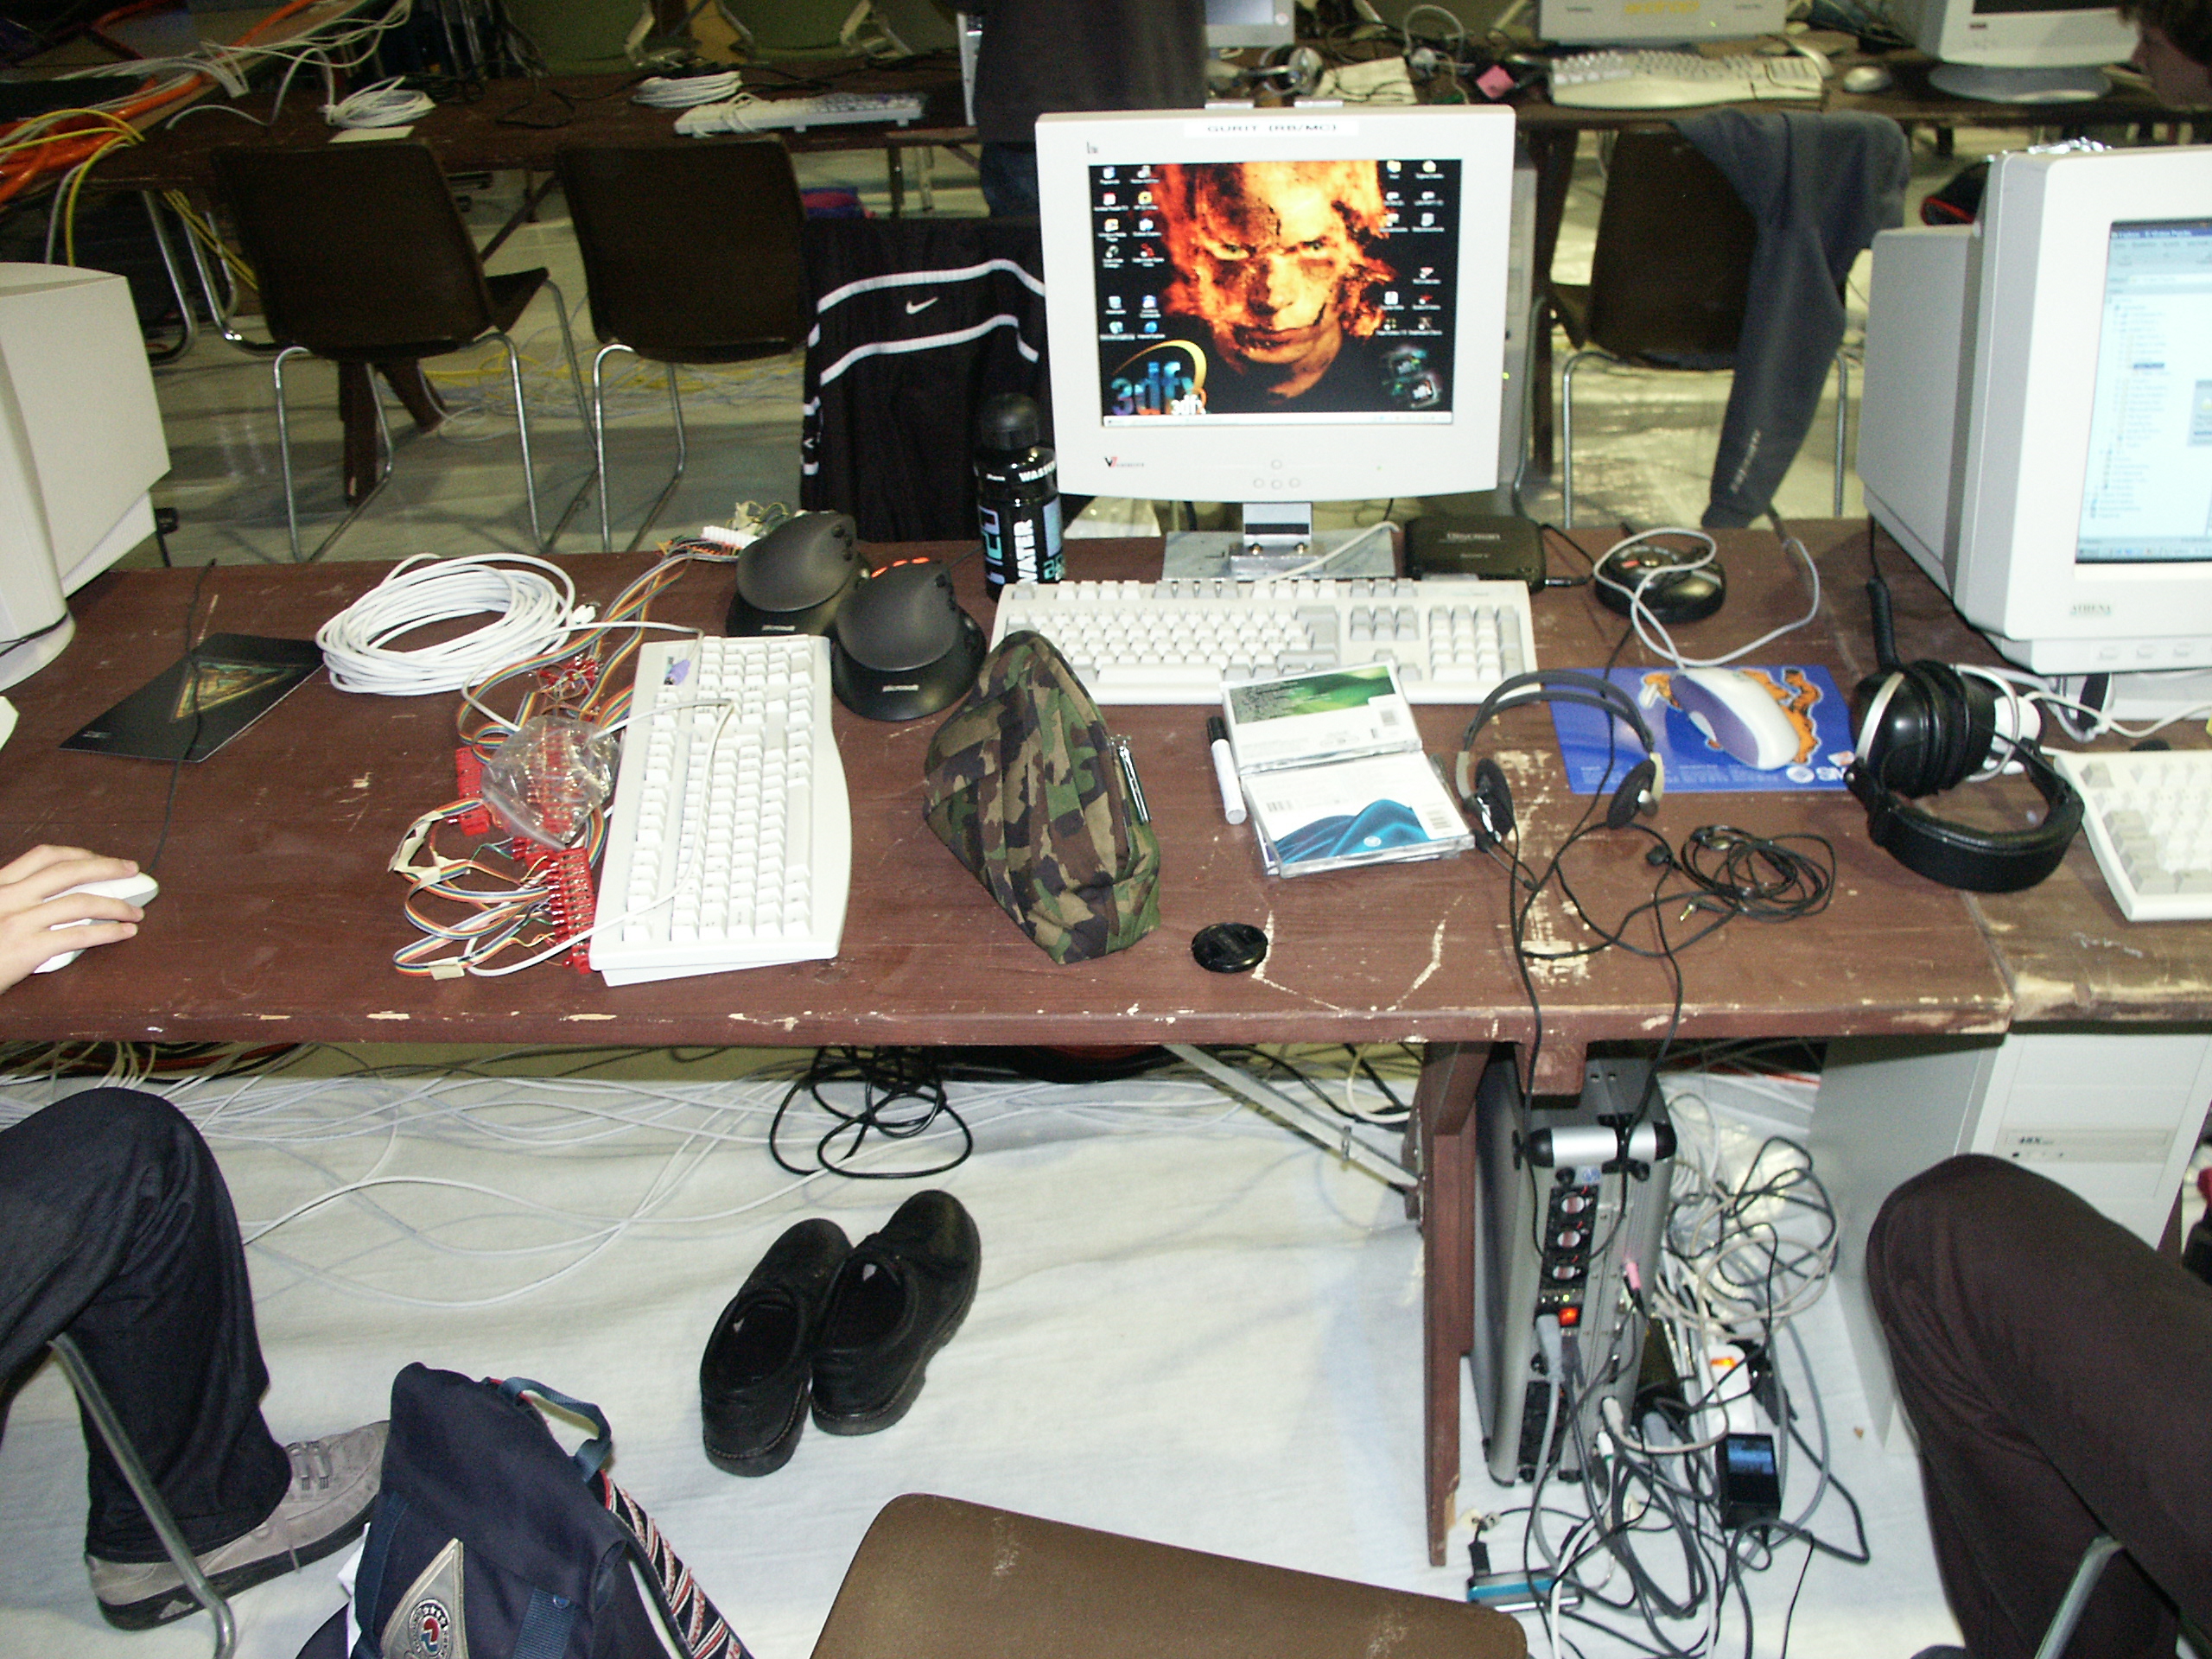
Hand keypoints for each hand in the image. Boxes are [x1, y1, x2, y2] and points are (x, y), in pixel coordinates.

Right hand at [0, 846, 144, 992]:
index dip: (78, 854)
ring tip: (136, 912)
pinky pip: (79, 935)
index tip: (100, 859)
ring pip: (80, 903)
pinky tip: (125, 932)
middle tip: (132, 871)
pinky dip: (109, 931)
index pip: (42, 856)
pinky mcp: (27, 948)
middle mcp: (7, 897)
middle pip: (68, 872)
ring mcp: (17, 922)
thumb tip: (58, 898)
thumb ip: (16, 901)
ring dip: (116, 905)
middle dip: (106, 868)